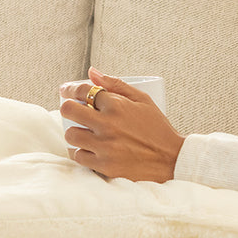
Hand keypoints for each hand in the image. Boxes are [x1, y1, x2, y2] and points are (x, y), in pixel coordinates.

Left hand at [59, 68, 183, 182]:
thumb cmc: (157, 128)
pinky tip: (89, 148)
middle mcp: (108, 125)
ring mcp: (104, 147)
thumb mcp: (142, 100)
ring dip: (75, 132)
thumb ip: (116, 84)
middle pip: (68, 110)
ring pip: (71, 135)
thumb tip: (91, 72)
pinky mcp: (104, 166)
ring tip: (85, 132)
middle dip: (68, 107)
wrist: (171, 160)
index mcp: (117, 105)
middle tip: (73, 110)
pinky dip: (81, 151)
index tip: (66, 91)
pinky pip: (78, 156)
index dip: (70, 89)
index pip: (83, 90)